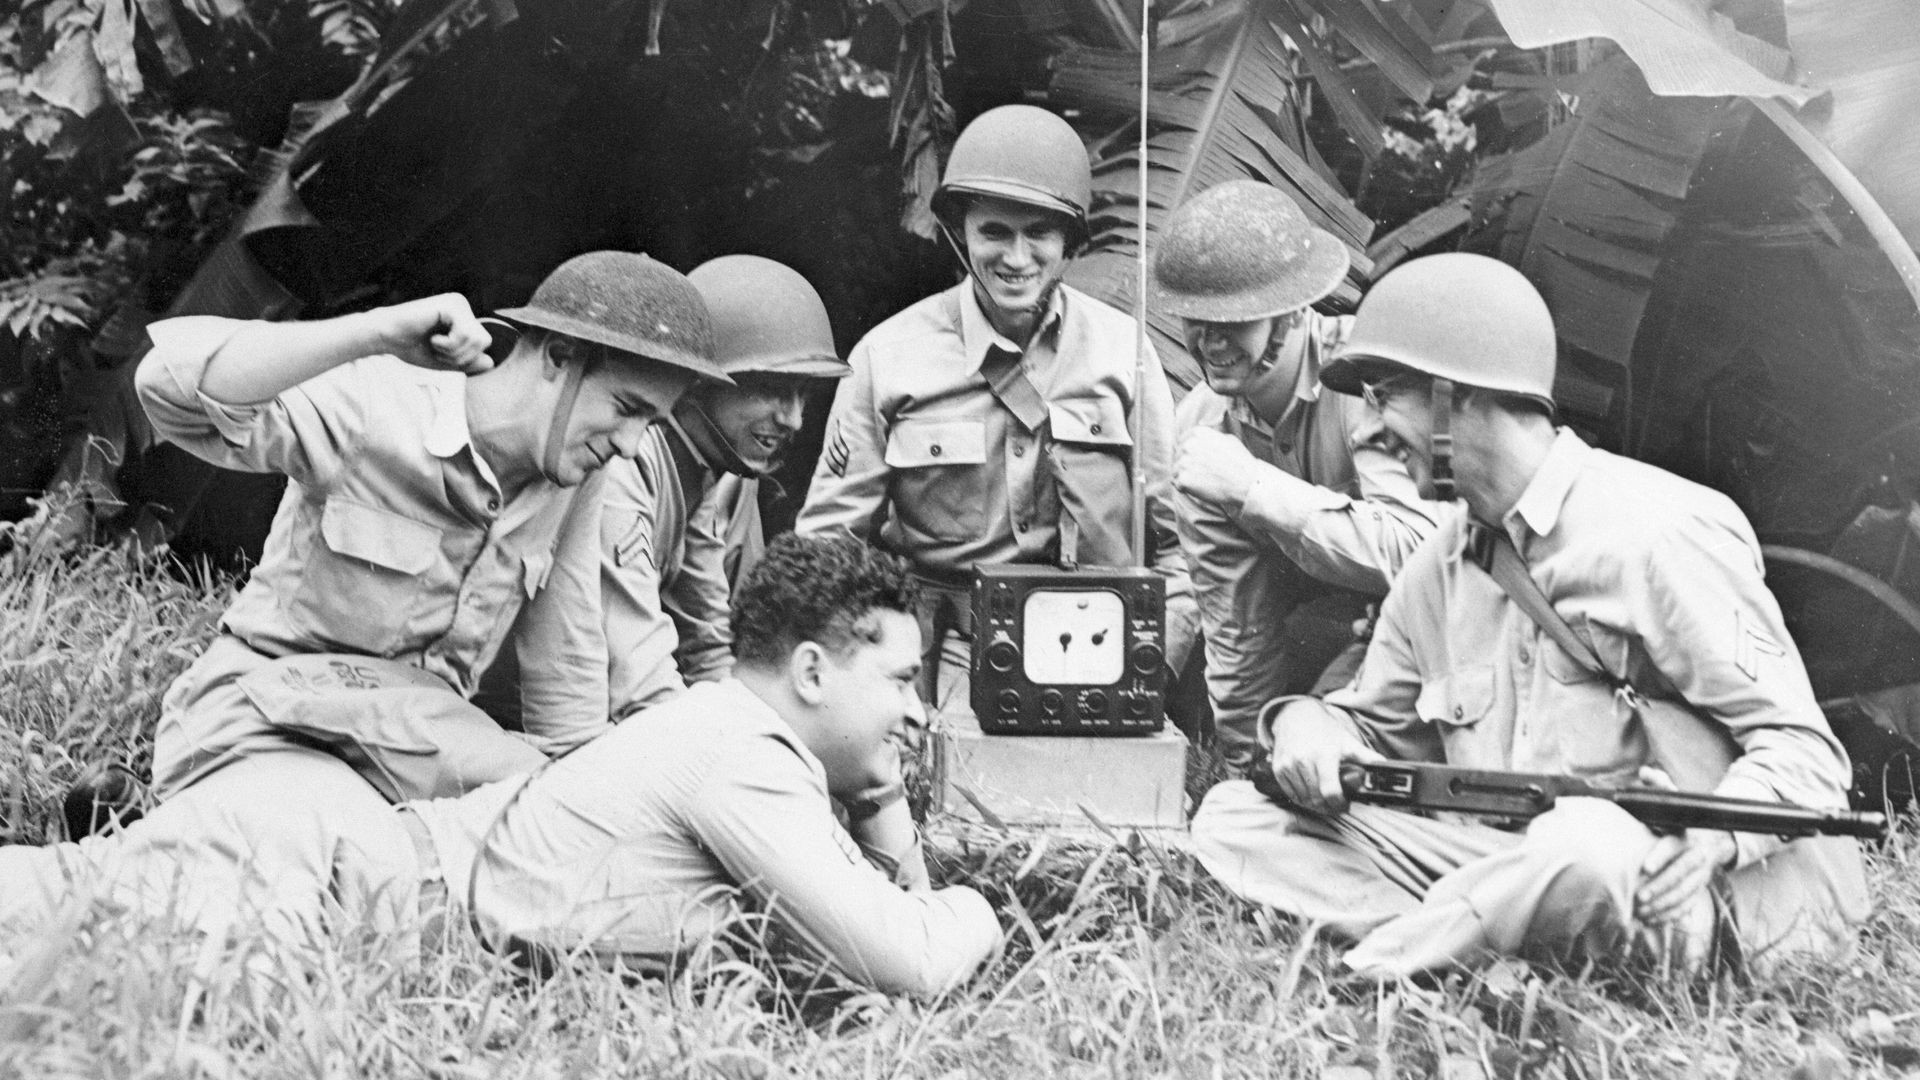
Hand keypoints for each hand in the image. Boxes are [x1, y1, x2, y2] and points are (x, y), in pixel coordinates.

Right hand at [377, 294, 495, 374]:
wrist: (385, 337)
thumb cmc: (411, 347)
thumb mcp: (444, 361)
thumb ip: (467, 363)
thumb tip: (491, 362)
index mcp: (463, 319)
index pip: (484, 345)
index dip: (465, 358)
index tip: (441, 354)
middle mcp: (463, 308)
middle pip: (484, 342)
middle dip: (461, 356)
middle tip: (438, 350)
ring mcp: (458, 304)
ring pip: (477, 339)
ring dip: (453, 351)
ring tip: (435, 344)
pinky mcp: (452, 305)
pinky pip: (466, 333)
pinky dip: (449, 344)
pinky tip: (433, 338)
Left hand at [1175, 428, 1257, 514]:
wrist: (1247, 483)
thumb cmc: (1240, 462)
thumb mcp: (1228, 439)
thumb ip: (1211, 436)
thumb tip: (1203, 436)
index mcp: (1197, 433)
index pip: (1182, 442)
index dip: (1189, 454)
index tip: (1198, 461)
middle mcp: (1188, 445)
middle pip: (1177, 456)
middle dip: (1186, 465)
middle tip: (1201, 474)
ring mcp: (1184, 462)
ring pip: (1176, 471)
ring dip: (1185, 477)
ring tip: (1202, 481)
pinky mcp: (1183, 479)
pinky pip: (1178, 485)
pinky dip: (1186, 489)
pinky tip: (1200, 488)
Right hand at [1264, 698, 1378, 813]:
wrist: (1297, 717)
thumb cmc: (1325, 732)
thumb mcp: (1348, 742)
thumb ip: (1367, 758)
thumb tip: (1386, 769)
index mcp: (1325, 755)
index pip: (1330, 791)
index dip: (1339, 804)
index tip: (1345, 805)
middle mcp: (1304, 760)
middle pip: (1316, 799)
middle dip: (1329, 807)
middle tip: (1337, 806)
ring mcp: (1289, 765)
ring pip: (1303, 799)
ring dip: (1315, 805)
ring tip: (1325, 800)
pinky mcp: (1279, 769)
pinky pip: (1290, 794)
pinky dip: (1301, 799)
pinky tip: (1310, 795)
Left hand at [1632, 765, 1736, 925]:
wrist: (1715, 836)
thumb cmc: (1685, 818)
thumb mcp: (1677, 799)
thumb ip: (1661, 787)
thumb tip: (1645, 772)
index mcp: (1689, 835)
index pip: (1676, 846)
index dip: (1661, 856)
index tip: (1645, 868)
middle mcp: (1698, 856)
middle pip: (1682, 875)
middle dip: (1661, 888)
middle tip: (1639, 898)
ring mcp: (1701, 874)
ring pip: (1686, 893)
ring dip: (1665, 905)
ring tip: (1643, 912)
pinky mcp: (1699, 887)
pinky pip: (1689, 904)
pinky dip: (1673, 915)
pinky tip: (1654, 922)